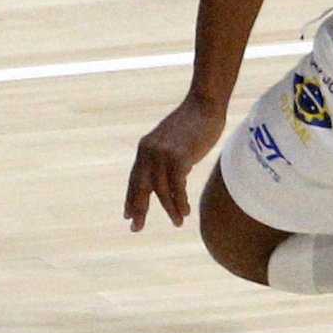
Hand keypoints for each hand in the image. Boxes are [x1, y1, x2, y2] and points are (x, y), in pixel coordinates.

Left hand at [124, 92, 227, 229]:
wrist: (204, 104)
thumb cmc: (193, 123)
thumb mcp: (172, 142)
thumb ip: (165, 159)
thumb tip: (165, 182)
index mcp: (145, 148)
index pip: (135, 178)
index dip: (131, 197)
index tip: (128, 215)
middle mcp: (149, 152)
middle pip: (140, 187)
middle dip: (139, 208)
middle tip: (136, 228)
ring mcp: (163, 154)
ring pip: (160, 191)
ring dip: (169, 209)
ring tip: (177, 222)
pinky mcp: (179, 157)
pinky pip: (176, 187)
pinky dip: (180, 201)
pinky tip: (184, 211)